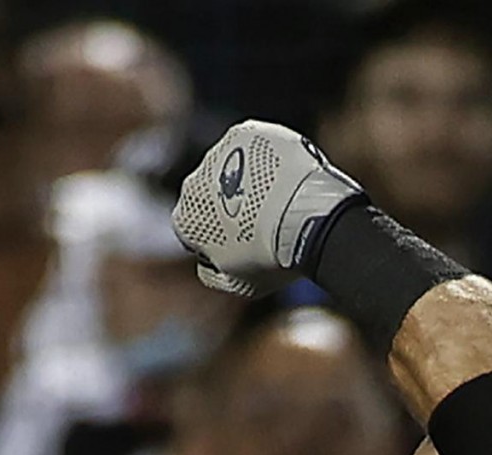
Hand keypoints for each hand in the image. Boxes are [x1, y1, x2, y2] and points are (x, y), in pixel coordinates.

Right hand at [174, 120, 364, 296]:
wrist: (307, 219)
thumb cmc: (275, 258)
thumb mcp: (239, 285)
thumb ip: (212, 273)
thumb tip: (206, 262)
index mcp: (184, 221)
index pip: (195, 228)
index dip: (219, 236)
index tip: (245, 241)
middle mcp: (192, 184)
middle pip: (209, 194)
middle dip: (229, 203)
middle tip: (266, 218)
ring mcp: (218, 154)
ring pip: (232, 166)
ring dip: (249, 177)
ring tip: (282, 196)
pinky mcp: (245, 133)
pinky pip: (253, 145)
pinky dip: (267, 156)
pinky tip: (288, 174)